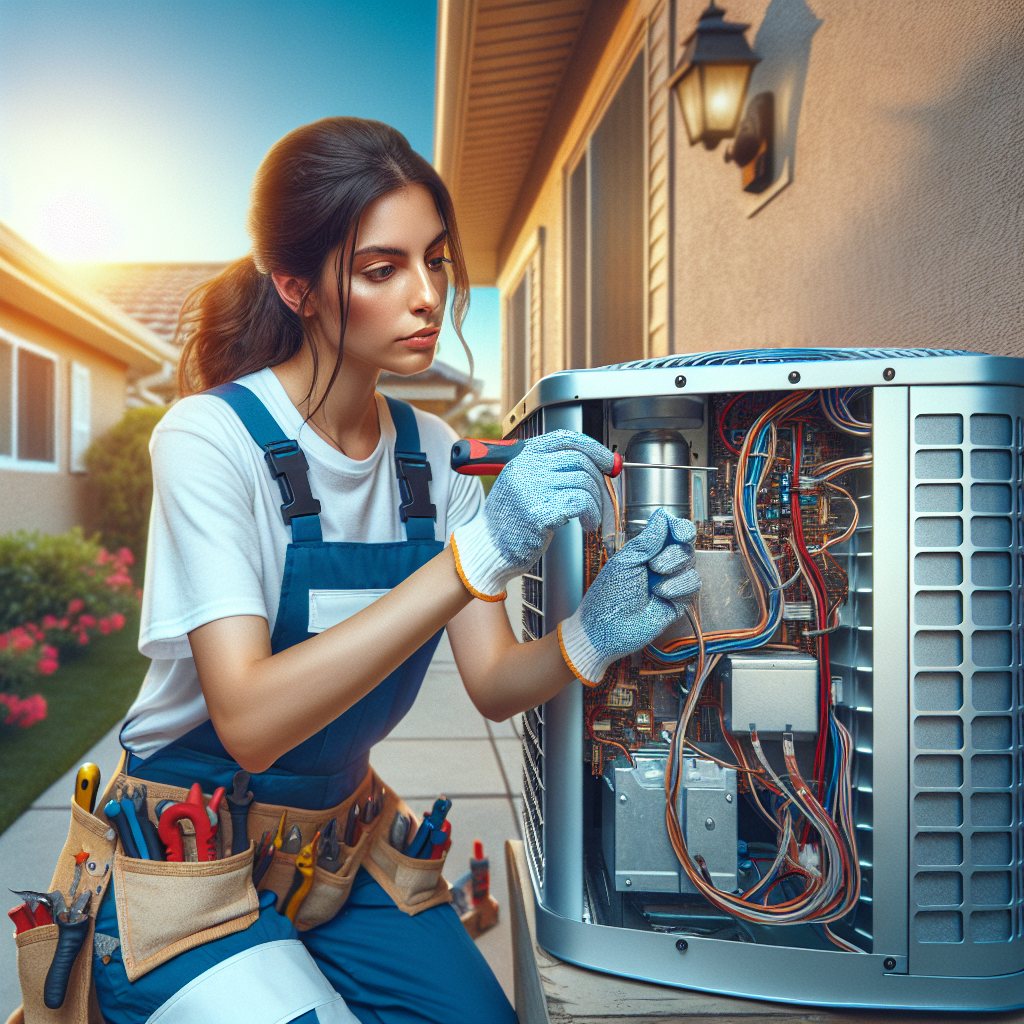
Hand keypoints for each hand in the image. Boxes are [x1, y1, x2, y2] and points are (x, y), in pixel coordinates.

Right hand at [451, 430, 614, 599]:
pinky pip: (582, 503)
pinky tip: (587, 524)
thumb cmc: (510, 519)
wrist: (489, 546)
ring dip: (596, 502)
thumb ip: (551, 469)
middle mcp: (526, 468)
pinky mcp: (541, 512)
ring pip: (585, 482)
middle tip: (601, 497)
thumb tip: (596, 464)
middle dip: (599, 480)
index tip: (609, 461)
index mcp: (522, 456)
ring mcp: (532, 488)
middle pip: (580, 460)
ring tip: (590, 517)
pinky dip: (592, 514)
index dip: (593, 447)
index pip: (565, 438)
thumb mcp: (522, 482)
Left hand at [557, 508, 700, 684]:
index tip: (678, 532)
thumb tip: (663, 516)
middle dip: (673, 553)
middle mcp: (660, 564)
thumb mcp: (626, 561)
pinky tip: (661, 594)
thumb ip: (648, 540)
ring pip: (692, 564)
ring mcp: (671, 582)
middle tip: (654, 565)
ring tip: (654, 584)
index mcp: (646, 551)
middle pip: (685, 545)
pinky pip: (693, 584)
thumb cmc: (608, 595)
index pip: (671, 531)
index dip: (679, 528)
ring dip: (675, 570)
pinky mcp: (679, 601)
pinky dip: (679, 586)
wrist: (608, 629)